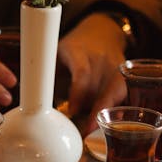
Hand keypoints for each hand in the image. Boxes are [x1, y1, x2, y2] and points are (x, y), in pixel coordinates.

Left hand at [57, 13, 127, 134]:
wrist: (102, 31)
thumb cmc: (74, 48)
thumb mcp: (57, 53)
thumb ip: (49, 74)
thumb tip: (36, 103)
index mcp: (79, 51)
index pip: (82, 72)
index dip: (78, 93)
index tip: (72, 110)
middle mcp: (101, 57)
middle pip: (99, 87)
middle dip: (93, 110)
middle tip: (84, 130)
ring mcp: (116, 65)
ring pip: (114, 92)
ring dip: (104, 112)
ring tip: (94, 129)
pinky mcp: (125, 74)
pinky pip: (123, 94)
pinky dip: (117, 108)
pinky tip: (111, 122)